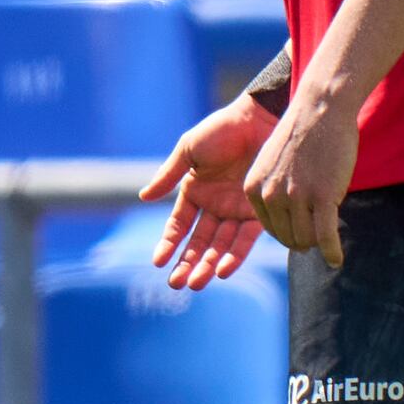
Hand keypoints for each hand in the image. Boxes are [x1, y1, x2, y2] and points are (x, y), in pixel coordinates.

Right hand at [139, 90, 279, 289]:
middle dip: (187, 264)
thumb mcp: (189, 150)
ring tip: (198, 283)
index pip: (178, 226)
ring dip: (209, 266)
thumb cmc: (222, 130)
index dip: (168, 244)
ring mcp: (236, 212)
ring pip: (220, 246)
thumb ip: (169, 175)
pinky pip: (245, 240)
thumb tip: (143, 197)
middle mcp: (215, 207)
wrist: (260, 119)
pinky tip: (223, 270)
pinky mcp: (259, 213)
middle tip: (177, 284)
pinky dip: (234, 255)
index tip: (158, 261)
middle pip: (199, 243)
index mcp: (195, 192)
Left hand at [239, 84, 363, 265]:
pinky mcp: (322, 196)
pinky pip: (325, 236)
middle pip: (288, 238)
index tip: (303, 224)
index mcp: (253, 188)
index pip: (271, 229)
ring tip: (328, 234)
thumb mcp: (274, 166)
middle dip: (304, 239)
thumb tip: (288, 230)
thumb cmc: (302, 138)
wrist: (320, 109)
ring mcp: (296, 197)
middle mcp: (270, 195)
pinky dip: (331, 251)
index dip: (290, 230)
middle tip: (318, 232)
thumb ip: (273, 194)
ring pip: (306, 239)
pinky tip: (336, 260)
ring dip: (318, 242)